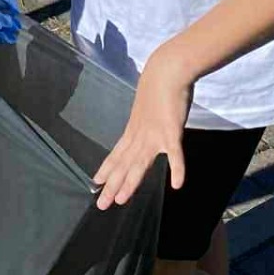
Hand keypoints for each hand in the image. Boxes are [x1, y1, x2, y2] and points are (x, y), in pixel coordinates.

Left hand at [93, 46, 192, 210]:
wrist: (167, 71)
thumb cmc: (158, 86)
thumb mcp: (146, 107)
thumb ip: (145, 120)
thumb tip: (144, 123)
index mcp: (133, 129)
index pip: (116, 153)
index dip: (106, 169)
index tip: (96, 182)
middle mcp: (140, 135)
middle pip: (124, 164)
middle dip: (113, 184)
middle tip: (102, 204)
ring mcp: (155, 135)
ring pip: (140, 164)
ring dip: (131, 183)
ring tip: (121, 200)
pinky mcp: (172, 131)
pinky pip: (175, 154)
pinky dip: (177, 169)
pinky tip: (177, 184)